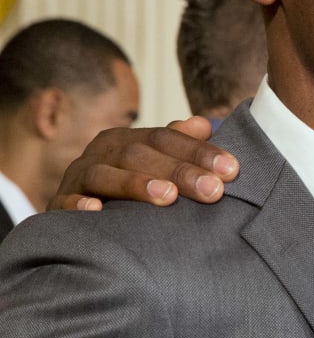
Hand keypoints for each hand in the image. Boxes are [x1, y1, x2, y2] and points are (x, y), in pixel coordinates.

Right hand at [48, 116, 237, 210]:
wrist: (78, 213)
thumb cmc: (129, 188)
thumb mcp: (153, 164)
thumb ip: (178, 145)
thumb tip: (205, 124)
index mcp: (126, 140)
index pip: (166, 139)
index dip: (199, 152)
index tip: (232, 170)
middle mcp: (101, 154)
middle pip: (139, 155)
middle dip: (178, 171)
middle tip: (212, 189)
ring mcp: (78, 178)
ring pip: (104, 176)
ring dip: (135, 185)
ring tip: (166, 197)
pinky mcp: (58, 205)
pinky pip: (65, 203)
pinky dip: (78, 205)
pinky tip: (96, 211)